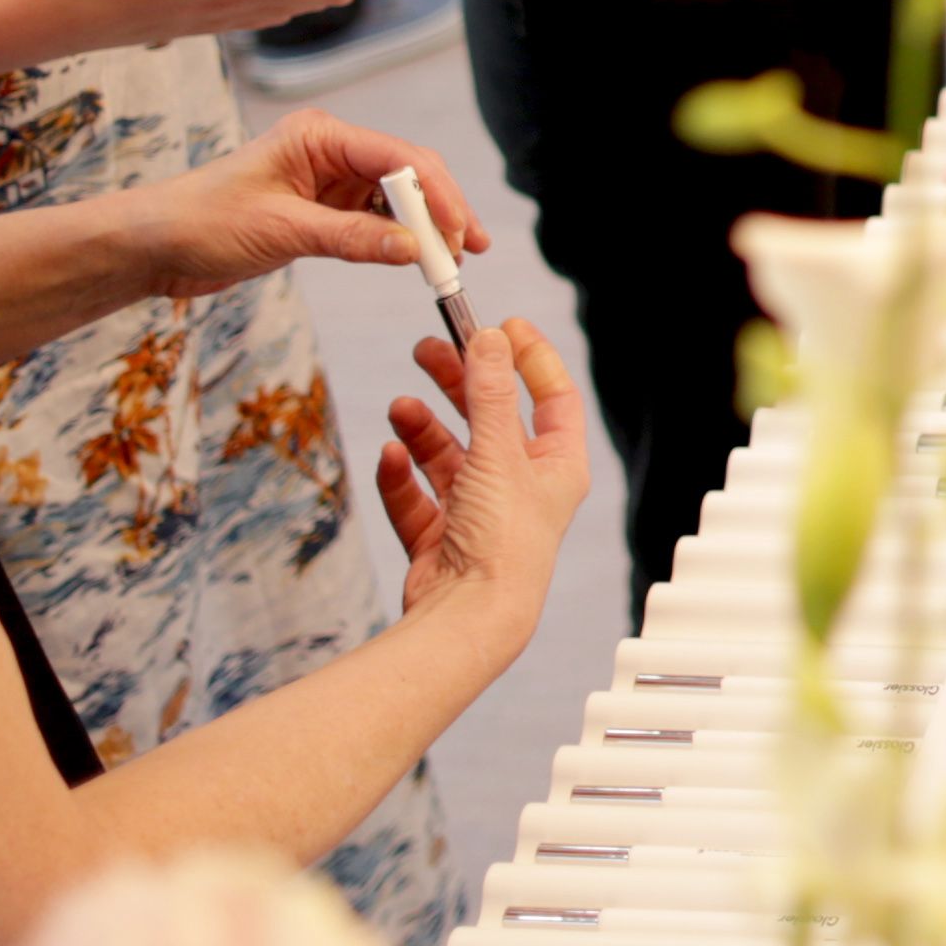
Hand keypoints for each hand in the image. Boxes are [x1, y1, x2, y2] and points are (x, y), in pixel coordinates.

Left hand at [118, 112, 487, 309]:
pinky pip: (375, 221)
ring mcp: (328, 180)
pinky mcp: (322, 209)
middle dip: (439, 211)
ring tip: (447, 264)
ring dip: (422, 229)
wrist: (153, 246)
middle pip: (407, 174)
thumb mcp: (280, 231)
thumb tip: (413, 251)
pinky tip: (415, 261)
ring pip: (396, 200)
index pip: (398, 158)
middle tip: (465, 251)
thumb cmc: (202, 222)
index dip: (436, 195)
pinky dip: (397, 241)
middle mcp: (330, 150)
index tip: (459, 233)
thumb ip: (349, 238)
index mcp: (320, 135)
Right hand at [377, 319, 595, 643]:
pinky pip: (416, 496)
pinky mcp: (440, 540)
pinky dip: (401, 475)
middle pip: (490, 419)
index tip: (500, 325)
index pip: (553, 398)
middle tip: (427, 349)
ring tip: (400, 407)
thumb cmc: (502, 544)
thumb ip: (490, 394)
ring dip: (422, 429)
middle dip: (459, 383)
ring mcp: (478, 515)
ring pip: (447, 456)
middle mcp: (521, 489)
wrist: (467, 620)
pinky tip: (388, 456)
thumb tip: (490, 337)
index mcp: (556, 467)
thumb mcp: (498, 454)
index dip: (530, 358)